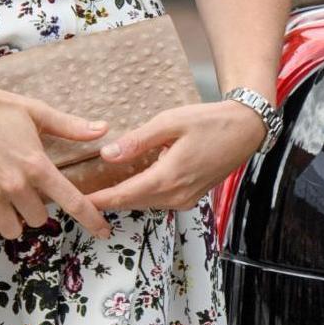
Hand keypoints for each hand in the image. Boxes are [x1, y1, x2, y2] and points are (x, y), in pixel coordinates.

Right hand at [0, 81, 115, 242]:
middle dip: (35, 210)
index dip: (91, 219)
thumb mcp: (35, 112)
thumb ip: (70, 126)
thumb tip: (103, 129)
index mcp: (36, 164)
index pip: (72, 201)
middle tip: (25, 192)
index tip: (103, 231)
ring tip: (6, 202)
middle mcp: (15, 184)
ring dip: (13, 221)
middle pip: (38, 220)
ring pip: (12, 230)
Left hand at [83, 99, 266, 212]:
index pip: (124, 196)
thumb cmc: (210, 121)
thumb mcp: (171, 122)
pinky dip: (142, 194)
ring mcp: (186, 199)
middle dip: (107, 200)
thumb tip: (107, 154)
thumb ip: (138, 140)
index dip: (99, 200)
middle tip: (81, 193)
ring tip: (100, 188)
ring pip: (146, 203)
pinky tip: (131, 182)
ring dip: (125, 198)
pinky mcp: (192, 197)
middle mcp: (177, 195)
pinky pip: (160, 200)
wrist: (247, 129)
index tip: (77, 201)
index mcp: (168, 178)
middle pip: (133, 203)